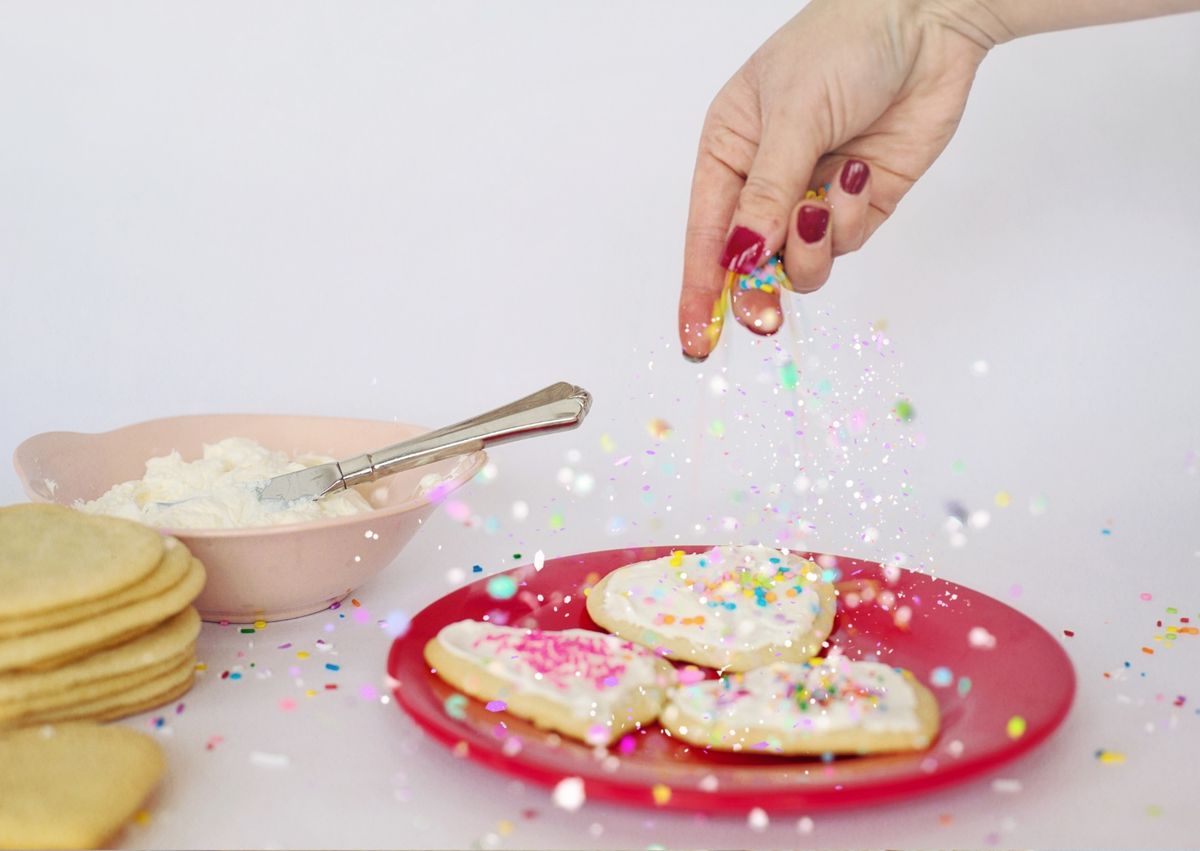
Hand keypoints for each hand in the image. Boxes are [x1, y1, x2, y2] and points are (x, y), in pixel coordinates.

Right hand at [678, 0, 991, 359]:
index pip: (706, 234)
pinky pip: (845, 242)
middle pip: (751, 262)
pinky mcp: (860, 202)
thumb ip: (767, 193)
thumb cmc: (844, 44)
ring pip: (800, 261)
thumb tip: (741, 257)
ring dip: (813, 248)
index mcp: (729, 151)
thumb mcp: (792, 116)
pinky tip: (859, 173)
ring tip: (825, 204)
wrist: (930, 20)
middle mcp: (766, 179)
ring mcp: (813, 194)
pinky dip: (850, 219)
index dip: (699, 291)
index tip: (695, 339)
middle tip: (766, 318)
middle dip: (758, 289)